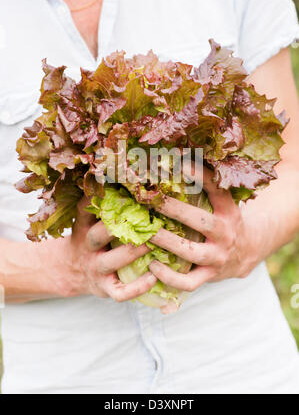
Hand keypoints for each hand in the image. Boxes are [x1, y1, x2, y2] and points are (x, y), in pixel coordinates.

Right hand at [48, 196, 156, 301]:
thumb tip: (132, 177)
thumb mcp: (88, 221)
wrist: (71, 271)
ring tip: (154, 243)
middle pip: (99, 234)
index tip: (122, 188)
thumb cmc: (91, 239)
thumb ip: (103, 204)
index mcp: (84, 226)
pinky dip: (137, 287)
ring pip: (113, 261)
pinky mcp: (105, 288)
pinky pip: (121, 292)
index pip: (86, 208)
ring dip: (134, 251)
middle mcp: (88, 247)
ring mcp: (96, 269)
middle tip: (147, 215)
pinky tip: (154, 276)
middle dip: (121, 224)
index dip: (100, 198)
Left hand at [149, 167, 257, 300]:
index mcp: (228, 211)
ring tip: (146, 234)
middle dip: (175, 210)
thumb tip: (176, 158)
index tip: (180, 163)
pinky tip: (152, 265)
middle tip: (150, 200)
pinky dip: (169, 277)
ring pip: (191, 253)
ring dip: (167, 243)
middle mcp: (225, 233)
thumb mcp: (221, 203)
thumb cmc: (222, 221)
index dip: (201, 176)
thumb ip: (205, 187)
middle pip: (202, 222)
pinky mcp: (209, 276)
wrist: (245, 253)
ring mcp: (218, 257)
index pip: (217, 190)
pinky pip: (188, 282)